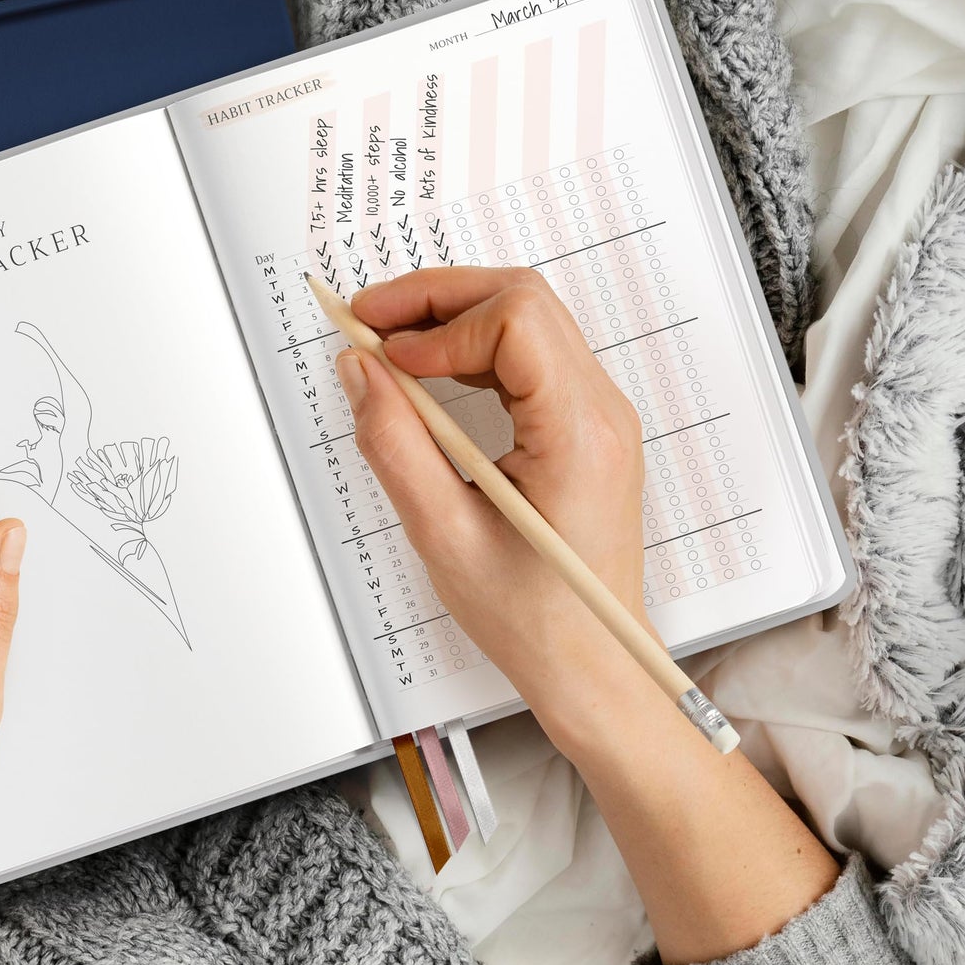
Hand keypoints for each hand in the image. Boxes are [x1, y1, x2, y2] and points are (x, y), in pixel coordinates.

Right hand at [339, 266, 648, 734]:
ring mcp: (599, 417)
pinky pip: (530, 359)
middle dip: (438, 300)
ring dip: (453, 320)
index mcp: (579, 435)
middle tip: (368, 320)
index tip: (384, 354)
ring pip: (526, 322)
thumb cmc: (534, 619)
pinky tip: (428, 375)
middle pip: (523, 302)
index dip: (439, 322)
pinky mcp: (584, 429)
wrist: (592, 664)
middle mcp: (602, 413)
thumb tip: (362, 372)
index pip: (516, 320)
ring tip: (388, 344)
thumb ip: (396, 445)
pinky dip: (473, 351)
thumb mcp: (445, 535)